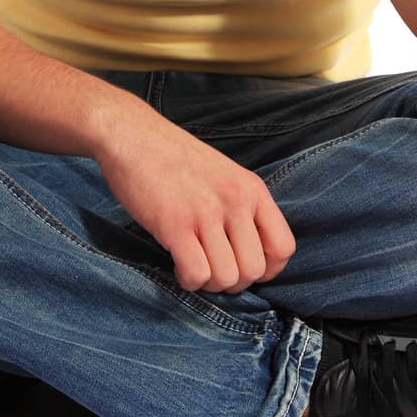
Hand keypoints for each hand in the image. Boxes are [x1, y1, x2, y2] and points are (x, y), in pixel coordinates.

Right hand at [94, 103, 296, 293]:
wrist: (132, 135)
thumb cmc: (175, 158)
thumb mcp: (224, 174)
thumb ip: (242, 208)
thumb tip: (251, 256)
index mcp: (252, 188)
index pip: (283, 247)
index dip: (267, 269)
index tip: (243, 266)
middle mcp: (235, 200)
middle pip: (254, 270)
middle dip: (233, 282)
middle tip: (211, 267)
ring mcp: (206, 212)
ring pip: (226, 278)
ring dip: (208, 282)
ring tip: (192, 263)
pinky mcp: (175, 224)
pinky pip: (197, 274)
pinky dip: (188, 280)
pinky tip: (177, 264)